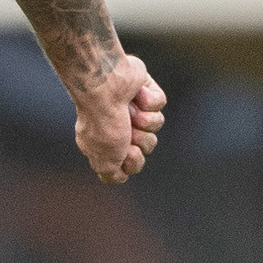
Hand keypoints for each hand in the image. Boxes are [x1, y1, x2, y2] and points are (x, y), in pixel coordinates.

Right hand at [70, 50, 165, 183]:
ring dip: (145, 120)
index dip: (133, 162)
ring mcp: (131, 106)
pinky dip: (149, 100)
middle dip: (142, 140)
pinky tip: (136, 93)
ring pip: (155, 125)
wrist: (105, 85)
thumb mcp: (104, 160)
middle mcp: (117, 125)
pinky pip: (159, 103)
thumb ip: (110, 173)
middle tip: (129, 131)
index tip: (125, 154)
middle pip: (146, 146)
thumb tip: (119, 177)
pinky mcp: (142, 89)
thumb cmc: (103, 123)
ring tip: (131, 111)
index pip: (130, 163)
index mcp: (103, 142)